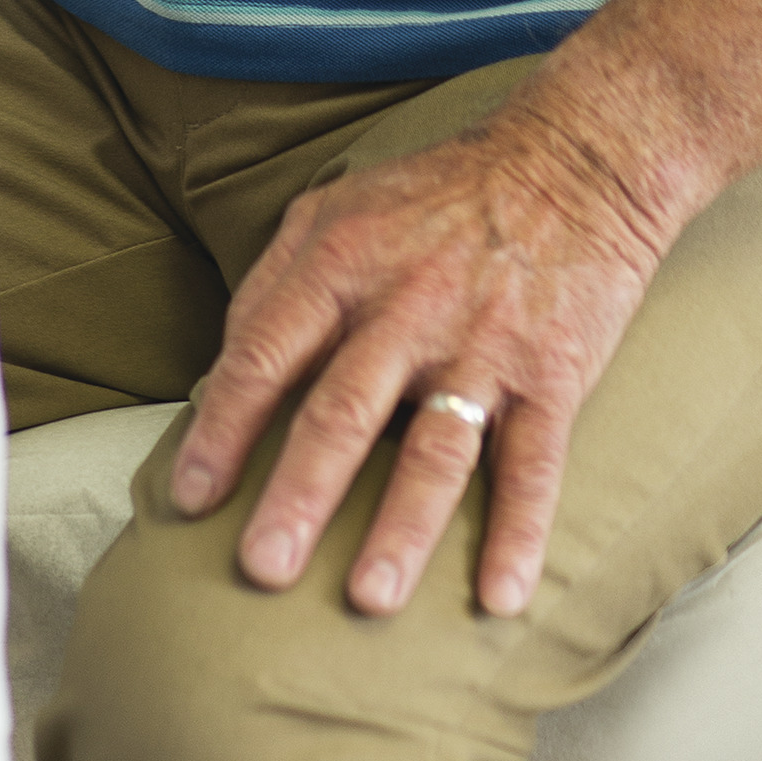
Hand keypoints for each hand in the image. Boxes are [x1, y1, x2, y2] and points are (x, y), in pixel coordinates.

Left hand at [168, 92, 665, 611]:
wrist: (570, 162)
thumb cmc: (438, 194)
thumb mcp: (339, 206)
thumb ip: (277, 281)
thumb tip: (224, 367)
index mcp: (344, 262)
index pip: (266, 353)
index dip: (223, 427)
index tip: (191, 496)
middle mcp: (407, 306)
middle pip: (343, 411)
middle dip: (300, 494)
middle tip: (261, 567)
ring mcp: (483, 345)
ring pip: (435, 447)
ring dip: (403, 528)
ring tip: (370, 598)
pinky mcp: (552, 374)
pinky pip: (534, 464)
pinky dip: (519, 533)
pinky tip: (501, 597)